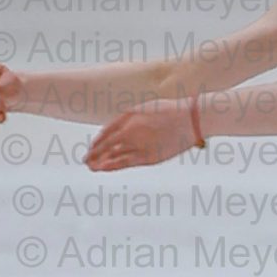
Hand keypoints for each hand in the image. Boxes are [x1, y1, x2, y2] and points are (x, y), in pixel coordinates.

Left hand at [84, 100, 198, 171]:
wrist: (191, 119)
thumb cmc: (170, 110)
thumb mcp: (145, 108)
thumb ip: (129, 118)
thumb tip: (117, 128)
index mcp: (129, 118)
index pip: (106, 132)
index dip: (97, 141)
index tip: (91, 147)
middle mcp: (130, 132)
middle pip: (106, 146)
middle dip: (94, 154)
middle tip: (85, 160)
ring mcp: (139, 145)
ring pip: (113, 156)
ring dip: (100, 162)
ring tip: (91, 167)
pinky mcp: (149, 157)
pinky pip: (126, 163)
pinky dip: (113, 166)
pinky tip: (104, 169)